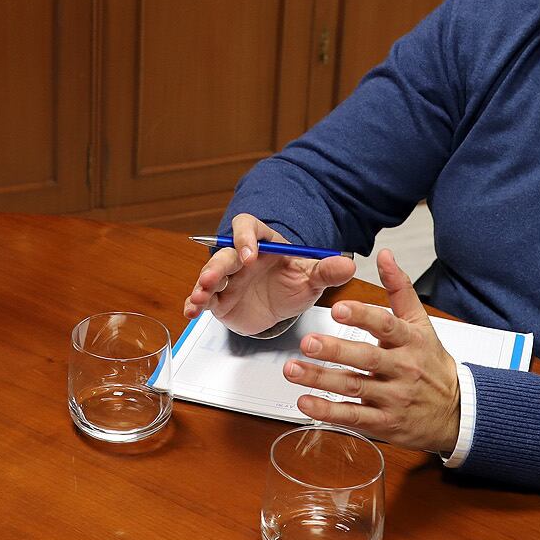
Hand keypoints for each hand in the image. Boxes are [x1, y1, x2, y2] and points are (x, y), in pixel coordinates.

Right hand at [183, 213, 355, 335]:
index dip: (244, 237)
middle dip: (216, 266)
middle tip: (212, 278)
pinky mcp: (219, 300)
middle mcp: (241, 258)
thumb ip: (327, 271)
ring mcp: (228, 279)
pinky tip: (191, 311)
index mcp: (263, 244)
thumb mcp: (313, 278)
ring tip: (199, 298)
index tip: (250, 255)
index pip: (247, 228)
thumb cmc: (294, 284)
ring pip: (210, 277)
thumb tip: (348, 265)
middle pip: (223, 254)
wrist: (282, 310)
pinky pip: (204, 299)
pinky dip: (195, 304)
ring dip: (202, 286)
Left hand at [285, 249, 461, 453]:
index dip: (363, 316)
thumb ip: (400, 288)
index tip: (338, 308)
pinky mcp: (384, 423)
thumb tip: (385, 255)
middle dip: (335, 350)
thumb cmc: (432, 363)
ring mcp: (393, 397)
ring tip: (293, 369)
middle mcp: (402, 369)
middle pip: (366, 358)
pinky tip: (305, 402)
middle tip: (307, 341)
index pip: (386, 325)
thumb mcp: (422, 323)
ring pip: (354, 387)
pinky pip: (353, 417)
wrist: (457, 412)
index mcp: (410, 341)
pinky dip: (328, 411)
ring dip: (320, 379)